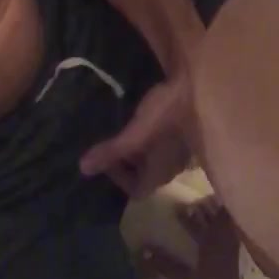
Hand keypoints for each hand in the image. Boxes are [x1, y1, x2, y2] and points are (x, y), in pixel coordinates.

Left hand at [79, 78, 192, 199]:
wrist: (195, 87)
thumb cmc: (165, 114)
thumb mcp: (134, 134)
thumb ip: (111, 152)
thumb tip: (83, 169)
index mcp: (161, 173)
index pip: (138, 191)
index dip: (118, 180)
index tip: (107, 157)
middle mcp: (172, 167)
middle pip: (144, 176)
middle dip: (124, 163)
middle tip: (108, 142)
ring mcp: (179, 150)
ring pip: (151, 159)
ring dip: (133, 149)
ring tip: (119, 131)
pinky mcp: (180, 132)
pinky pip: (158, 144)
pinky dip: (144, 138)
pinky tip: (136, 120)